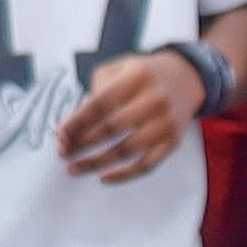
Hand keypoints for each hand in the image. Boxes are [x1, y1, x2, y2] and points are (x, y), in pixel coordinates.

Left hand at [59, 48, 203, 182]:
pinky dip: (124, 174)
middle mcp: (156, 99)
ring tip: (74, 168)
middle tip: (62, 152)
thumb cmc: (142, 75)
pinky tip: (103, 177)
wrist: (188, 78)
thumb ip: (94, 92)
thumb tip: (72, 127)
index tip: (59, 134)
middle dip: (83, 142)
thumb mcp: (118, 69)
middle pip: (112, 127)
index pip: (101, 104)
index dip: (77, 121)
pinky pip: (147, 164)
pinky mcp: (173, 141)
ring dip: (97, 162)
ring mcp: (167, 122)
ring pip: (127, 149)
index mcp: (138, 77)